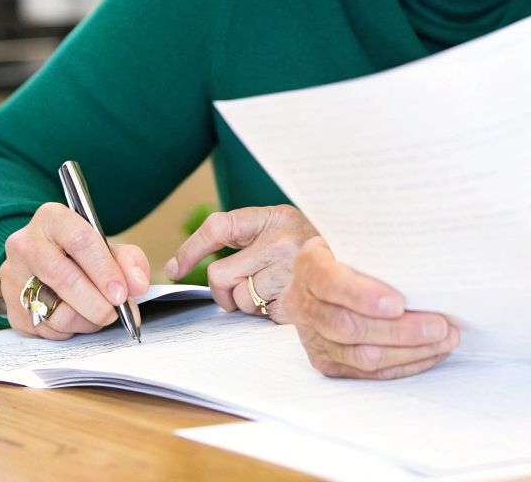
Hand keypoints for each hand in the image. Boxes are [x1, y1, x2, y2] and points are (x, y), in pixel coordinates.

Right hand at [0, 202, 149, 339]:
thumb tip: (138, 285)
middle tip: (115, 312)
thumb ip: (128, 261)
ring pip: (55, 311)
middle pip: (64, 278)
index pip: (80, 241)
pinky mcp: (11, 307)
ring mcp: (13, 277)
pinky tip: (74, 315)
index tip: (122, 293)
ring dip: (86, 321)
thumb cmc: (79, 254)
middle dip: (96, 303)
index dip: (104, 270)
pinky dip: (68, 330)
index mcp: (52, 219)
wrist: (42, 263)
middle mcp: (25, 244)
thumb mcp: (106, 247)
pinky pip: (46, 330)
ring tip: (96, 313)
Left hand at [163, 204, 317, 322]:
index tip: (174, 268)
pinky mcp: (296, 300)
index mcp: (274, 217)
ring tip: (275, 291)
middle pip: (220, 275)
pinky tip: (286, 300)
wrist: (357, 272)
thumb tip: (178, 265)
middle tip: (243, 288)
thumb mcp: (281, 231)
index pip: (219, 228)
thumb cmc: (309, 253)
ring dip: (249, 303)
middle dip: (224, 289)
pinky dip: (267, 312)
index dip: (190, 249)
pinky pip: (259, 313)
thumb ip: (245, 240)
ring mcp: (290, 272)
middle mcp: (281, 241)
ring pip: (238, 299)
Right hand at [283, 237, 458, 379]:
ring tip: (445, 340)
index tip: (399, 303)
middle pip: (348, 326)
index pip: (330, 283)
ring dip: (409, 352)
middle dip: (399, 330)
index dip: (363, 296)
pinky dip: (404, 365)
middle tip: (440, 326)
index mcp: (309, 267)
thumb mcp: (356, 241)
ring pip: (362, 356)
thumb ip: (378, 249)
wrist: (322, 279)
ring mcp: (313, 340)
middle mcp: (304, 306)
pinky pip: (369, 374)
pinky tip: (430, 353)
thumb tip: (426, 259)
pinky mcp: (328, 364)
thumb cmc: (351, 254)